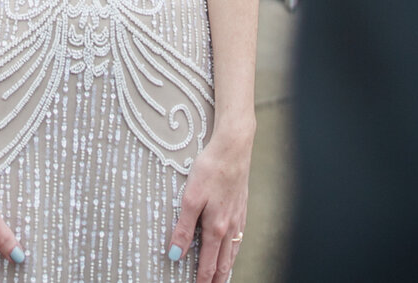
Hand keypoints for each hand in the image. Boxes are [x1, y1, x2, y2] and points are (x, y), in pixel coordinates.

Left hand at [168, 122, 253, 280]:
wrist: (234, 148)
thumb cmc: (211, 169)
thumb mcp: (190, 198)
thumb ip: (183, 229)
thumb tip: (176, 255)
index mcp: (216, 228)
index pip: (209, 264)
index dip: (203, 280)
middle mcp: (230, 227)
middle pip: (224, 263)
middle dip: (217, 279)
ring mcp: (239, 218)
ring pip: (233, 252)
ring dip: (226, 268)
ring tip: (221, 278)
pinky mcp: (242, 207)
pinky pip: (239, 238)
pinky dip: (234, 251)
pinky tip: (232, 249)